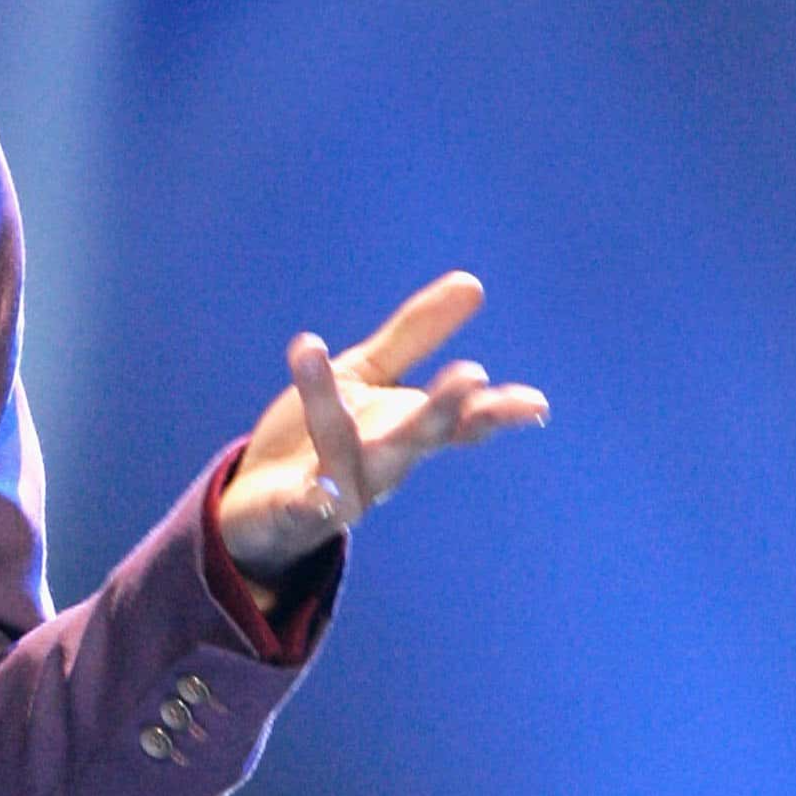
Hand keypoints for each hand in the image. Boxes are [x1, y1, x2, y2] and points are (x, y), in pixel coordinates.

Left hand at [218, 271, 547, 585]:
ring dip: (335, 416)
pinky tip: (311, 492)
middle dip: (440, 409)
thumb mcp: (366, 376)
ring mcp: (338, 492)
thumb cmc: (323, 434)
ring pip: (345, 457)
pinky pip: (302, 508)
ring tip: (318, 355)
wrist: (259, 500)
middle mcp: (381, 465)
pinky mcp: (291, 513)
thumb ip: (413, 335)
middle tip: (471, 375)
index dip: (493, 412)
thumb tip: (473, 283)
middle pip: (414, 438)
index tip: (535, 403)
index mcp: (403, 430)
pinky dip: (309, 502)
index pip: (456, 421)